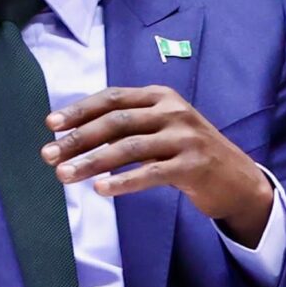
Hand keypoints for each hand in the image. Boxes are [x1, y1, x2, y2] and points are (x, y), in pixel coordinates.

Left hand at [41, 86, 273, 247]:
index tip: (51, 124)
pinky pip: (150, 173)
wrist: (237, 178)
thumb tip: (74, 136)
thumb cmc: (187, 152)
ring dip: (91, 162)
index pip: (111, 98)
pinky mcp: (193, 165)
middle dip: (77, 138)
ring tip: (64, 175)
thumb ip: (126, 126)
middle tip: (48, 155)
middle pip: (115, 122)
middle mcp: (172, 111)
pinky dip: (123, 181)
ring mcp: (185, 136)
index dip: (79, 110)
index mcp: (159, 96)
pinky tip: (100, 189)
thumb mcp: (160, 128)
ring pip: (128, 147)